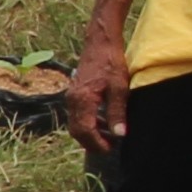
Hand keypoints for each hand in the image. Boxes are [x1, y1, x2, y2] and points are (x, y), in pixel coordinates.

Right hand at [68, 35, 133, 155]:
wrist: (100, 42)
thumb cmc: (111, 62)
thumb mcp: (119, 88)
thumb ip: (117, 112)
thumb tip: (119, 134)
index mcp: (82, 100)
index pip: (85, 130)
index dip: (97, 143)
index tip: (110, 149)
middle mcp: (73, 100)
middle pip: (77, 131)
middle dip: (91, 142)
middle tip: (108, 147)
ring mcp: (72, 96)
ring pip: (76, 123)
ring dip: (90, 133)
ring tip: (107, 136)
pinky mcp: (75, 93)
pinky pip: (77, 114)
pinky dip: (88, 122)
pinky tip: (103, 121)